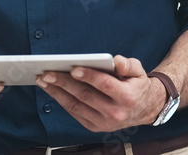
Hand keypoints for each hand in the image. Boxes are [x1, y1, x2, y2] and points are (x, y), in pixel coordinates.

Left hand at [35, 55, 165, 131]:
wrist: (143, 109)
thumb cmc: (137, 85)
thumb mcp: (139, 71)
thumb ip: (128, 64)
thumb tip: (116, 61)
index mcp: (127, 97)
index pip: (105, 85)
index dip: (89, 76)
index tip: (73, 68)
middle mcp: (115, 112)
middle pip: (85, 96)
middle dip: (64, 83)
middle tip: (48, 73)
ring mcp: (103, 122)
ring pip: (76, 106)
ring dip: (57, 93)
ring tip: (44, 80)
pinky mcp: (95, 127)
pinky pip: (75, 113)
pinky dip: (62, 101)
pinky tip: (53, 90)